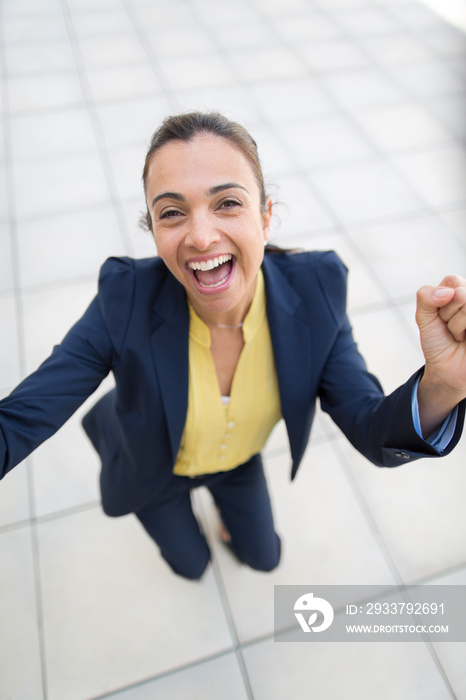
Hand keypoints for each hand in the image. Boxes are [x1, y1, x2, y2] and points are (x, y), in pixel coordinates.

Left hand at [416, 275, 465, 435]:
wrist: (446, 369)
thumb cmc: (438, 341)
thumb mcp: (424, 317)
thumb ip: (426, 297)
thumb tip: (446, 292)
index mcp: (461, 290)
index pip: (453, 281)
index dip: (440, 300)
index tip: (440, 316)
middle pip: (460, 294)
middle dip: (448, 315)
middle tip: (451, 328)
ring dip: (457, 325)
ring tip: (460, 335)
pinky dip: (463, 331)